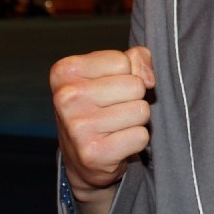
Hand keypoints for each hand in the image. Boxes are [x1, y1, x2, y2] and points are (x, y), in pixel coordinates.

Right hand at [50, 47, 154, 213]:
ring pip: (141, 110)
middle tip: (113, 109)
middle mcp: (66, 98)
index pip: (123, 61)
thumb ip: (137, 58)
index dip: (125, 74)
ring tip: (115, 124)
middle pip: (135, 85)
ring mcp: (77, 127)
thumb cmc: (100, 103)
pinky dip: (135, 140)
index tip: (107, 87)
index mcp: (65, 71)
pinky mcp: (93, 153)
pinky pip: (141, 136)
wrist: (81, 156)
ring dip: (135, 119)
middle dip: (133, 97)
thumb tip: (148, 79)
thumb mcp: (112, 71)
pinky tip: (116, 142)